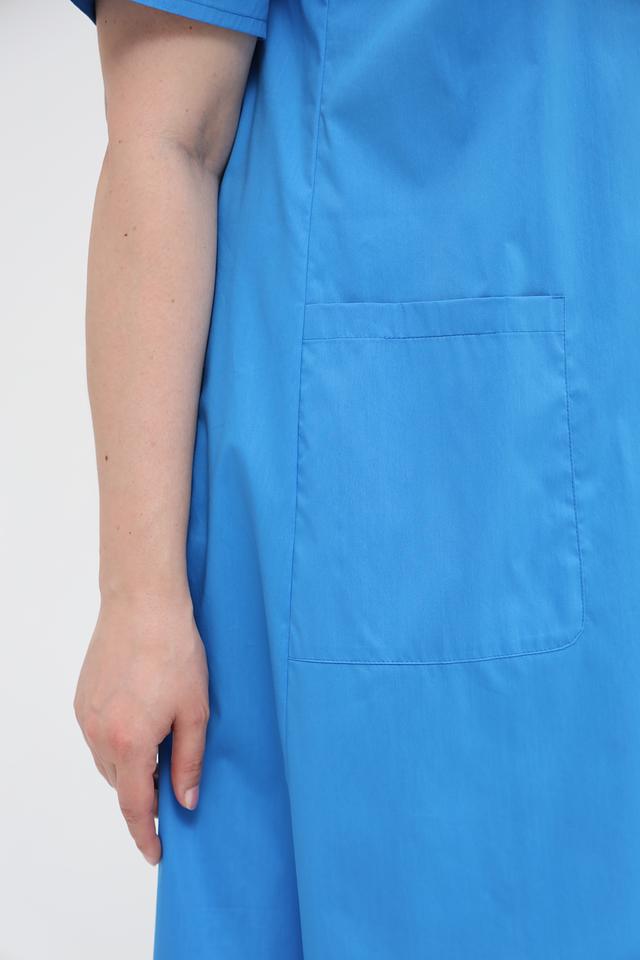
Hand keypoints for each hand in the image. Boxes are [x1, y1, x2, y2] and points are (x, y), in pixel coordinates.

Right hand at [73, 590, 209, 864]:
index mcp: (129, 743)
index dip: (146, 834)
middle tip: (172, 791)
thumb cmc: (174, 650)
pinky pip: (98, 736)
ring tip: (160, 752)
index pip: (135, 806)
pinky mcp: (82, 698)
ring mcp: (86, 715)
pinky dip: (118, 743)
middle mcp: (99, 734)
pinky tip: (140, 725)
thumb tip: (186, 801)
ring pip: (107, 761)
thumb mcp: (195, 710)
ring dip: (130, 768)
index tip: (156, 853)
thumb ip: (189, 761)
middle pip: (120, 784)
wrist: (142, 604)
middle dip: (143, 795)